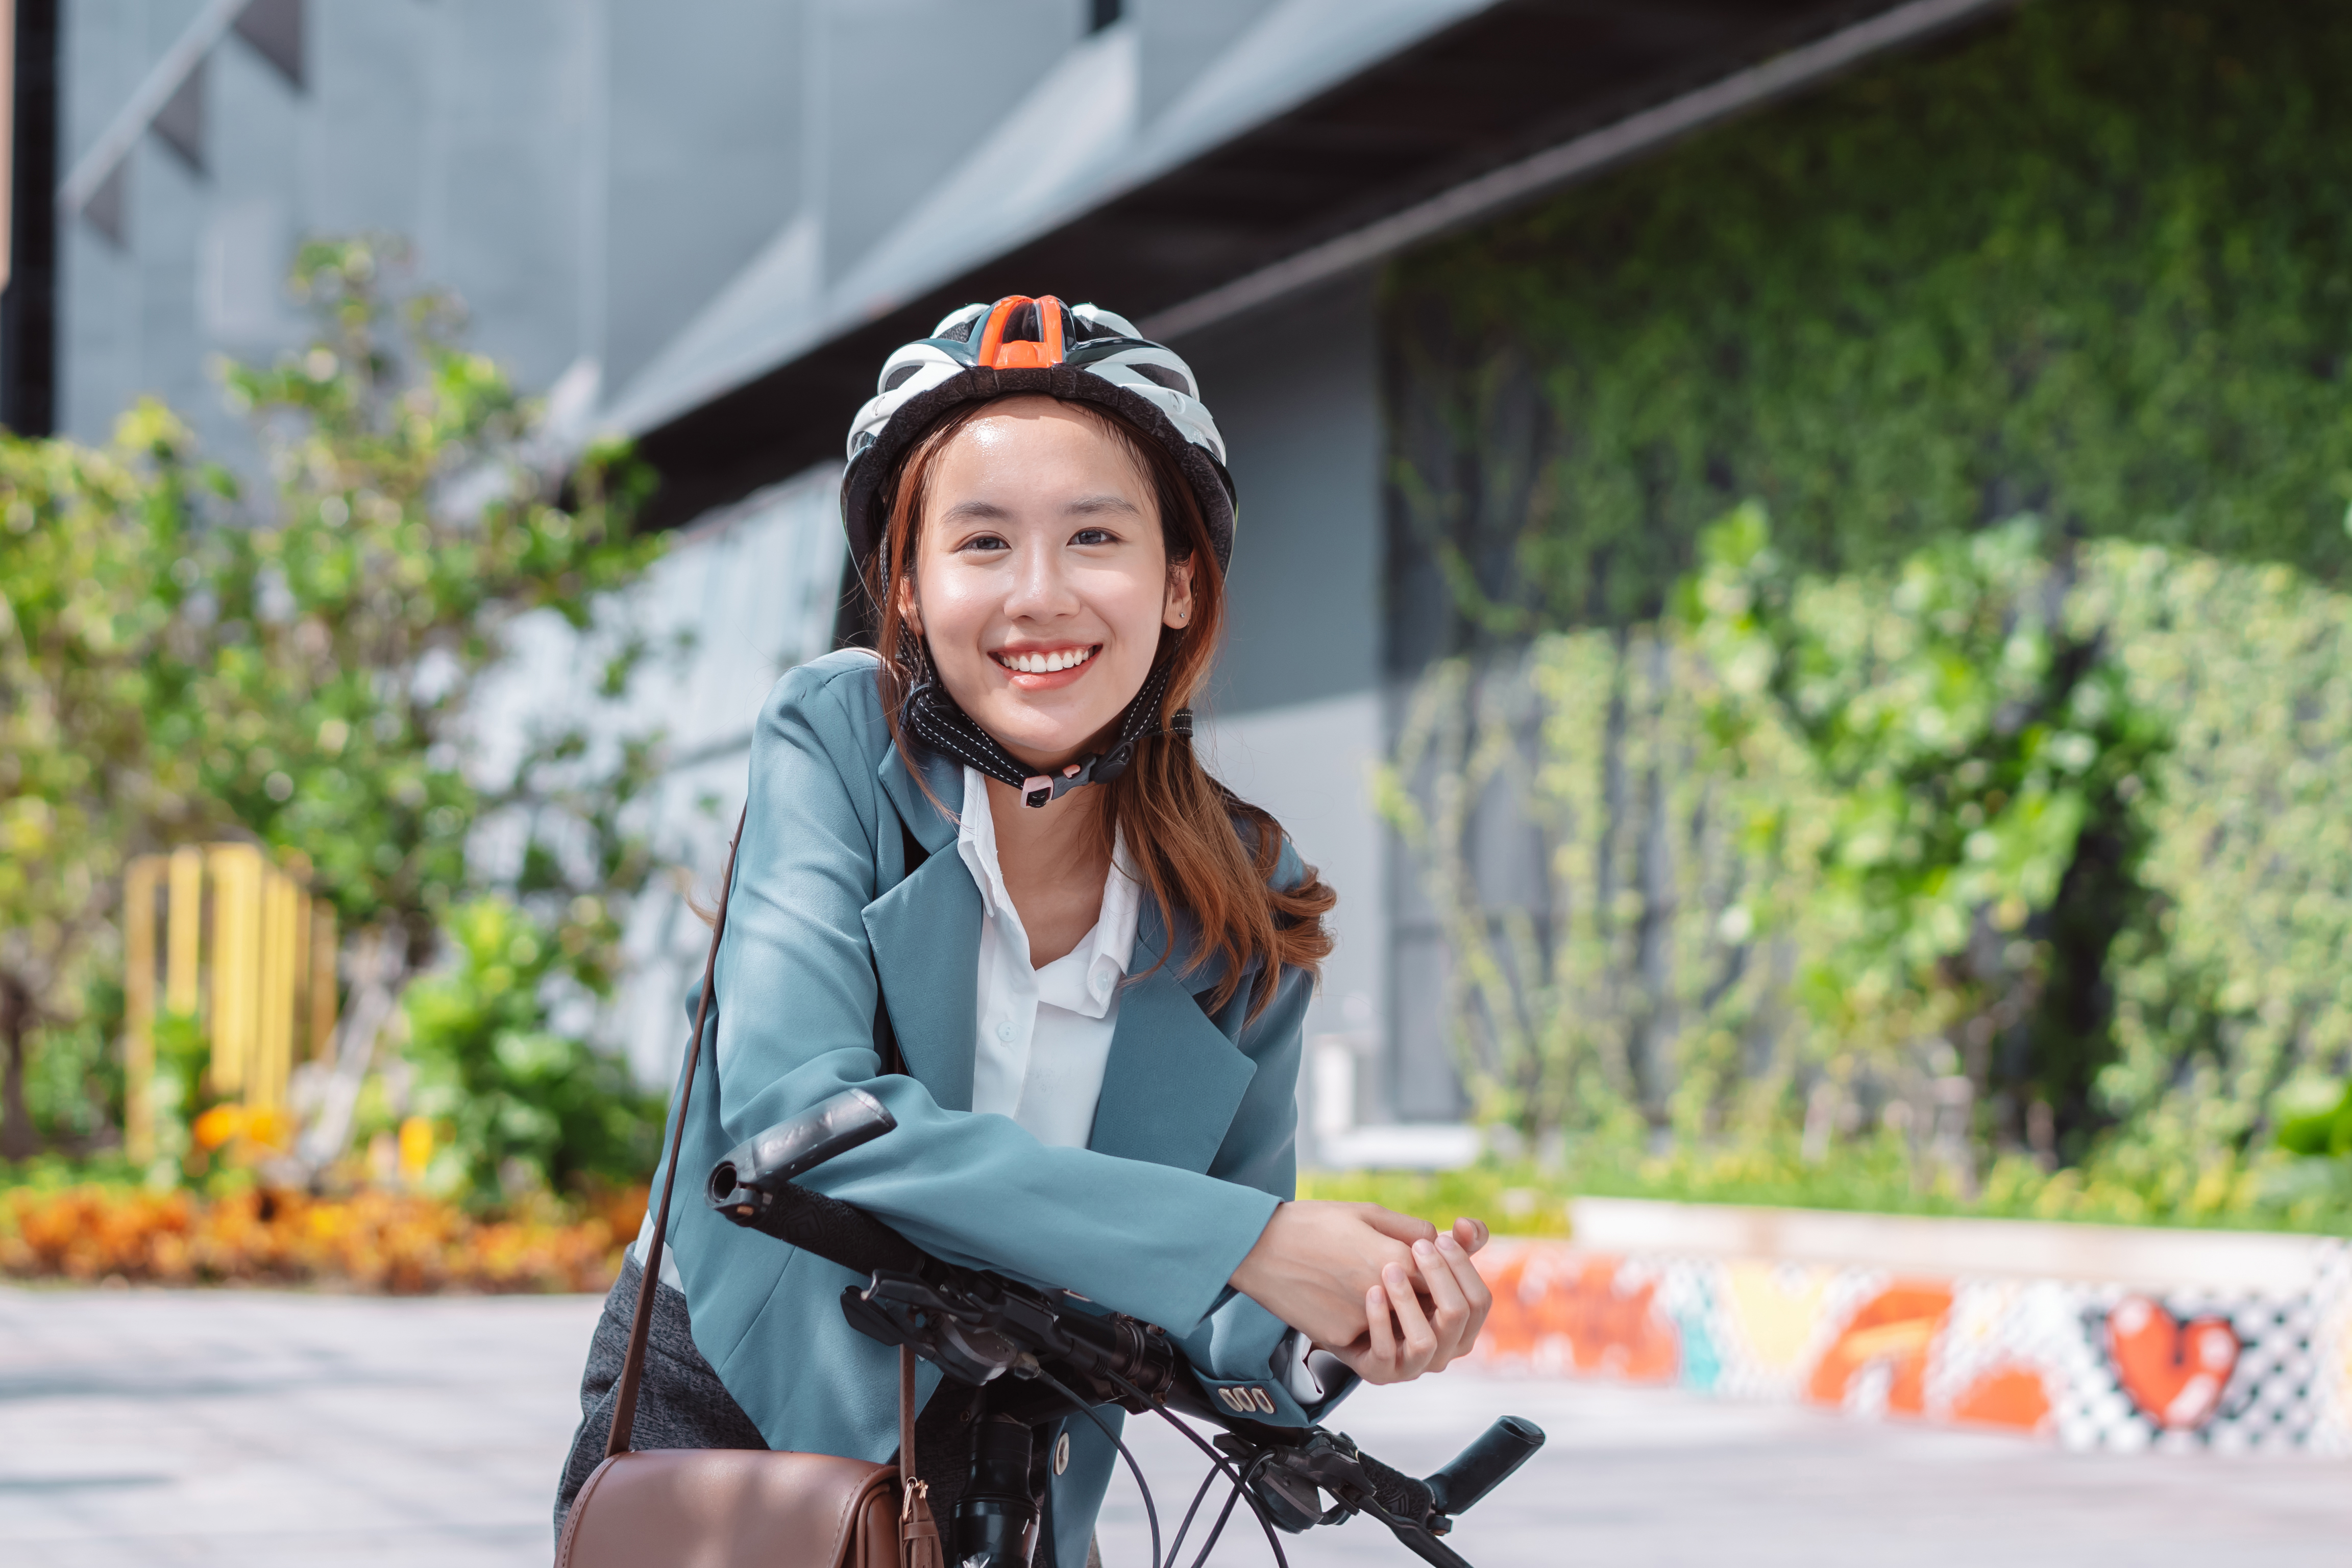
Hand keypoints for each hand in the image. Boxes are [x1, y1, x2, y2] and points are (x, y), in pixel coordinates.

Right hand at [1228, 1201, 1437, 1348]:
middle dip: (1430, 1301)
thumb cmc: (1313, 1223)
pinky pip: (1370, 1343)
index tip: (1433, 1263)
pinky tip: (1349, 1303)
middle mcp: (1383, 1295)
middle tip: (1416, 1289)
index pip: (1446, 1278)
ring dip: (1403, 1320)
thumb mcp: (1367, 1212)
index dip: (1445, 1272)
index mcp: (1395, 1257)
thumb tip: (1440, 1245)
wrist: (1258, 1247)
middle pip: (1431, 1312)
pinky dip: (1368, 1327)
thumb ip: (1412, 1229)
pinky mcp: (1339, 1340)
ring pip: (1403, 1334)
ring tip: (1383, 1297)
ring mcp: (1361, 1322)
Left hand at [1325, 1218, 1492, 1385]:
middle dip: (1439, 1276)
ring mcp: (1414, 1365)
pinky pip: (1386, 1353)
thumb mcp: (1422, 1256)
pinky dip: (1380, 1320)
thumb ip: (1451, 1242)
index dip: (1462, 1267)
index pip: (1479, 1300)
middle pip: (1458, 1316)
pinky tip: (1371, 1291)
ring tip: (1390, 1269)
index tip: (1439, 1239)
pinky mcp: (1381, 1373)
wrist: (1341, 1301)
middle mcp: (1445, 1349)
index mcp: (1462, 1325)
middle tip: (1417, 1246)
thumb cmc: (1391, 1277)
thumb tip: (1466, 1225)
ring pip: (1425, 1341)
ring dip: (1408, 1301)